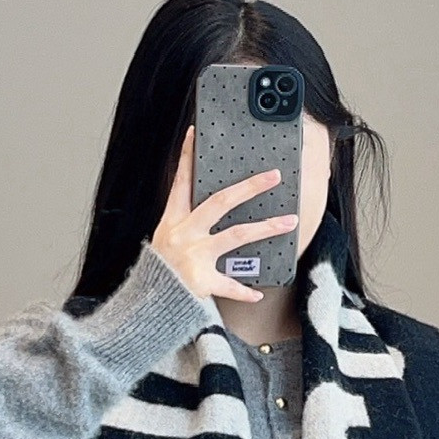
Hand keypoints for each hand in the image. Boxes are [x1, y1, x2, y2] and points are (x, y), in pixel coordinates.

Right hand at [150, 125, 297, 303]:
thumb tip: (213, 205)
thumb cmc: (160, 271)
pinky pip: (228, 285)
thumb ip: (186, 222)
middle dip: (249, 187)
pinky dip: (243, 291)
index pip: (181, 182)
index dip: (186, 156)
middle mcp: (184, 234)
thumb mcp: (166, 240)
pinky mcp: (201, 281)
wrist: (149, 303)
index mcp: (173, 221)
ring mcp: (194, 256)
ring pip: (236, 235)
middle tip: (272, 176)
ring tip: (289, 222)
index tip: (194, 134)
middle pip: (220, 202)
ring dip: (266, 227)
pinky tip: (257, 292)